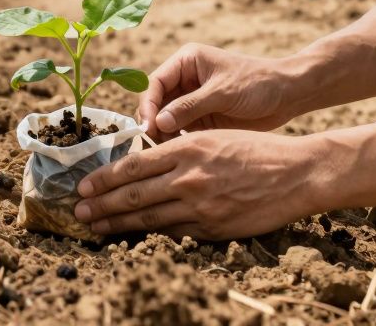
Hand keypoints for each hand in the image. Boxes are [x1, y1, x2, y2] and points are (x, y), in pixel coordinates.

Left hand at [73, 129, 319, 240]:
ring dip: (117, 225)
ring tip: (96, 228)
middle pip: (133, 195)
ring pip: (149, 218)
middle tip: (78, 212)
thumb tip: (146, 160)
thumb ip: (180, 149)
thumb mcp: (213, 137)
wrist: (297, 172)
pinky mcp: (214, 227)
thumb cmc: (257, 149)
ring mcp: (201, 205)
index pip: (133, 165)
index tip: (84, 186)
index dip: (104, 179)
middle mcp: (188, 177)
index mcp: (186, 148)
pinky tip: (134, 238)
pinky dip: (152, 236)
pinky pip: (175, 233)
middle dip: (101, 205)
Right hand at [139, 43, 304, 141]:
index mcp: (187, 62)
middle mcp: (185, 80)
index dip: (148, 104)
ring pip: (166, 119)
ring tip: (168, 152)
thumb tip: (159, 123)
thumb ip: (190, 106)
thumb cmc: (258, 83)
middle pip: (157, 102)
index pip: (155, 83)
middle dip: (154, 122)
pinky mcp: (201, 118)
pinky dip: (177, 142)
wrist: (288, 95)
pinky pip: (181, 131)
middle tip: (155, 144)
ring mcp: (192, 100)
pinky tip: (181, 153)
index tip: (148, 126)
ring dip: (164, 135)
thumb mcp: (223, 92)